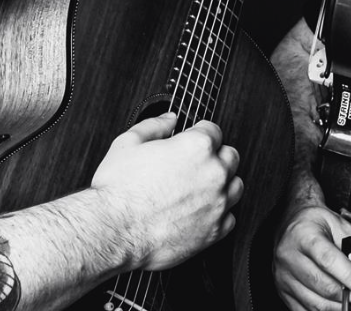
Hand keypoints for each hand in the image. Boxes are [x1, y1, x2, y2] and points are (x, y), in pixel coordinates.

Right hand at [90, 113, 242, 270]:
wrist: (114, 232)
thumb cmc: (119, 191)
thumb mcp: (128, 143)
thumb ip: (154, 125)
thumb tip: (169, 119)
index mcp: (196, 147)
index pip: (214, 129)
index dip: (200, 132)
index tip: (192, 137)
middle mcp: (213, 174)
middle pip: (230, 156)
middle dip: (215, 155)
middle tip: (195, 162)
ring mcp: (217, 204)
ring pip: (236, 186)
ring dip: (222, 183)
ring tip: (200, 186)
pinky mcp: (214, 232)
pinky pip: (230, 218)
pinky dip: (219, 213)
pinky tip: (201, 210)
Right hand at [274, 203, 350, 310]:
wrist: (290, 224)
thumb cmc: (315, 223)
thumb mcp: (338, 223)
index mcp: (304, 235)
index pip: (328, 260)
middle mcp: (289, 256)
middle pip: (322, 285)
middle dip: (349, 295)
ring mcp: (284, 276)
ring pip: (315, 303)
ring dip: (339, 307)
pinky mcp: (283, 291)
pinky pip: (305, 310)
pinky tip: (337, 306)